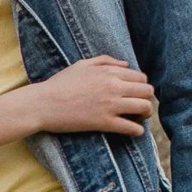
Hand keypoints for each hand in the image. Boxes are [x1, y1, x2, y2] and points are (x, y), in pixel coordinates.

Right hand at [33, 56, 156, 135]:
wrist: (43, 104)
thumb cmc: (60, 84)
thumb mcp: (81, 65)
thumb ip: (105, 60)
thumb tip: (126, 64)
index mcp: (109, 72)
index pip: (141, 77)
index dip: (141, 86)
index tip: (135, 94)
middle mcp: (113, 87)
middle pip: (147, 91)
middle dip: (146, 99)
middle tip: (139, 106)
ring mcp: (110, 105)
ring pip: (144, 108)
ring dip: (145, 114)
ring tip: (138, 118)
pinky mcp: (104, 122)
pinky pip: (132, 128)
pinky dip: (137, 131)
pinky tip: (133, 131)